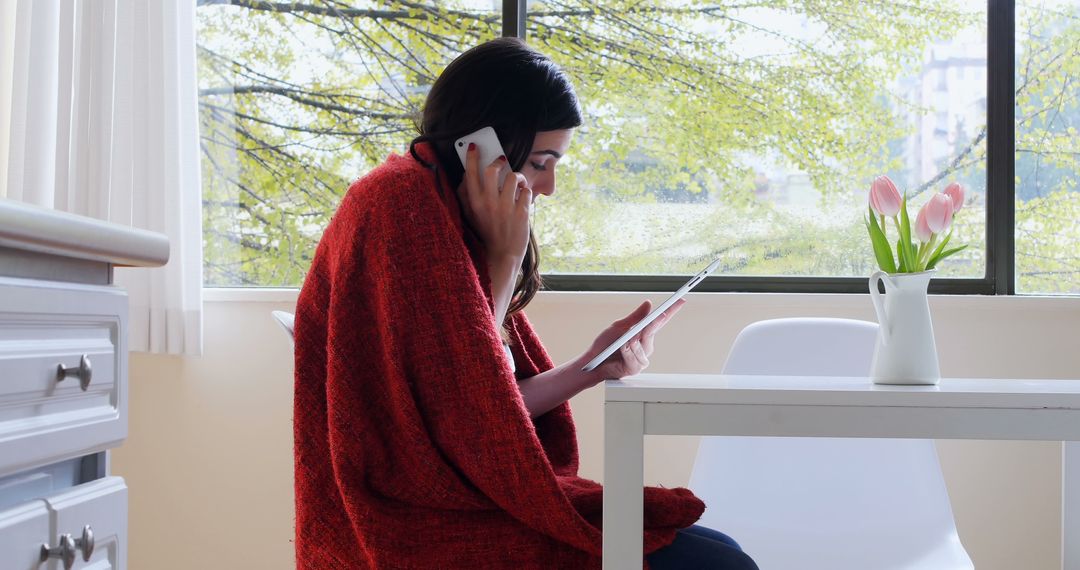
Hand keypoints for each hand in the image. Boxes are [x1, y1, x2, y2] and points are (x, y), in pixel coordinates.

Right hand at [456, 144, 531, 262]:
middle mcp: (488, 204)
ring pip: (514, 178)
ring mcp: (505, 208)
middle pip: (492, 170)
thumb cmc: (485, 233)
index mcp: (473, 203)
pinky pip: (527, 191)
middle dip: (499, 162)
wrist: (501, 256)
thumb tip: (465, 175)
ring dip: (517, 177)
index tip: (474, 146)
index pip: (470, 173)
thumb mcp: (470, 216)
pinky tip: (523, 198)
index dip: (471, 157)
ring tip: (517, 184)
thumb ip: (465, 196)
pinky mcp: (521, 214)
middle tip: (502, 161)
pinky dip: (527, 192)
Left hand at [580, 299, 685, 382]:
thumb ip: (635, 317)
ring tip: (625, 341)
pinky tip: (623, 349)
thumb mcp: (618, 327)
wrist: (592, 362)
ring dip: (635, 342)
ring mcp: (641, 358)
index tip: (680, 300)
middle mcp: (644, 346)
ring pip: (645, 347)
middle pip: (653, 332)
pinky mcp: (634, 369)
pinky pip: (636, 359)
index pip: (659, 321)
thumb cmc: (604, 345)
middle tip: (659, 315)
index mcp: (642, 333)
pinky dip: (628, 353)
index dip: (671, 311)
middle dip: (655, 324)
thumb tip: (648, 304)